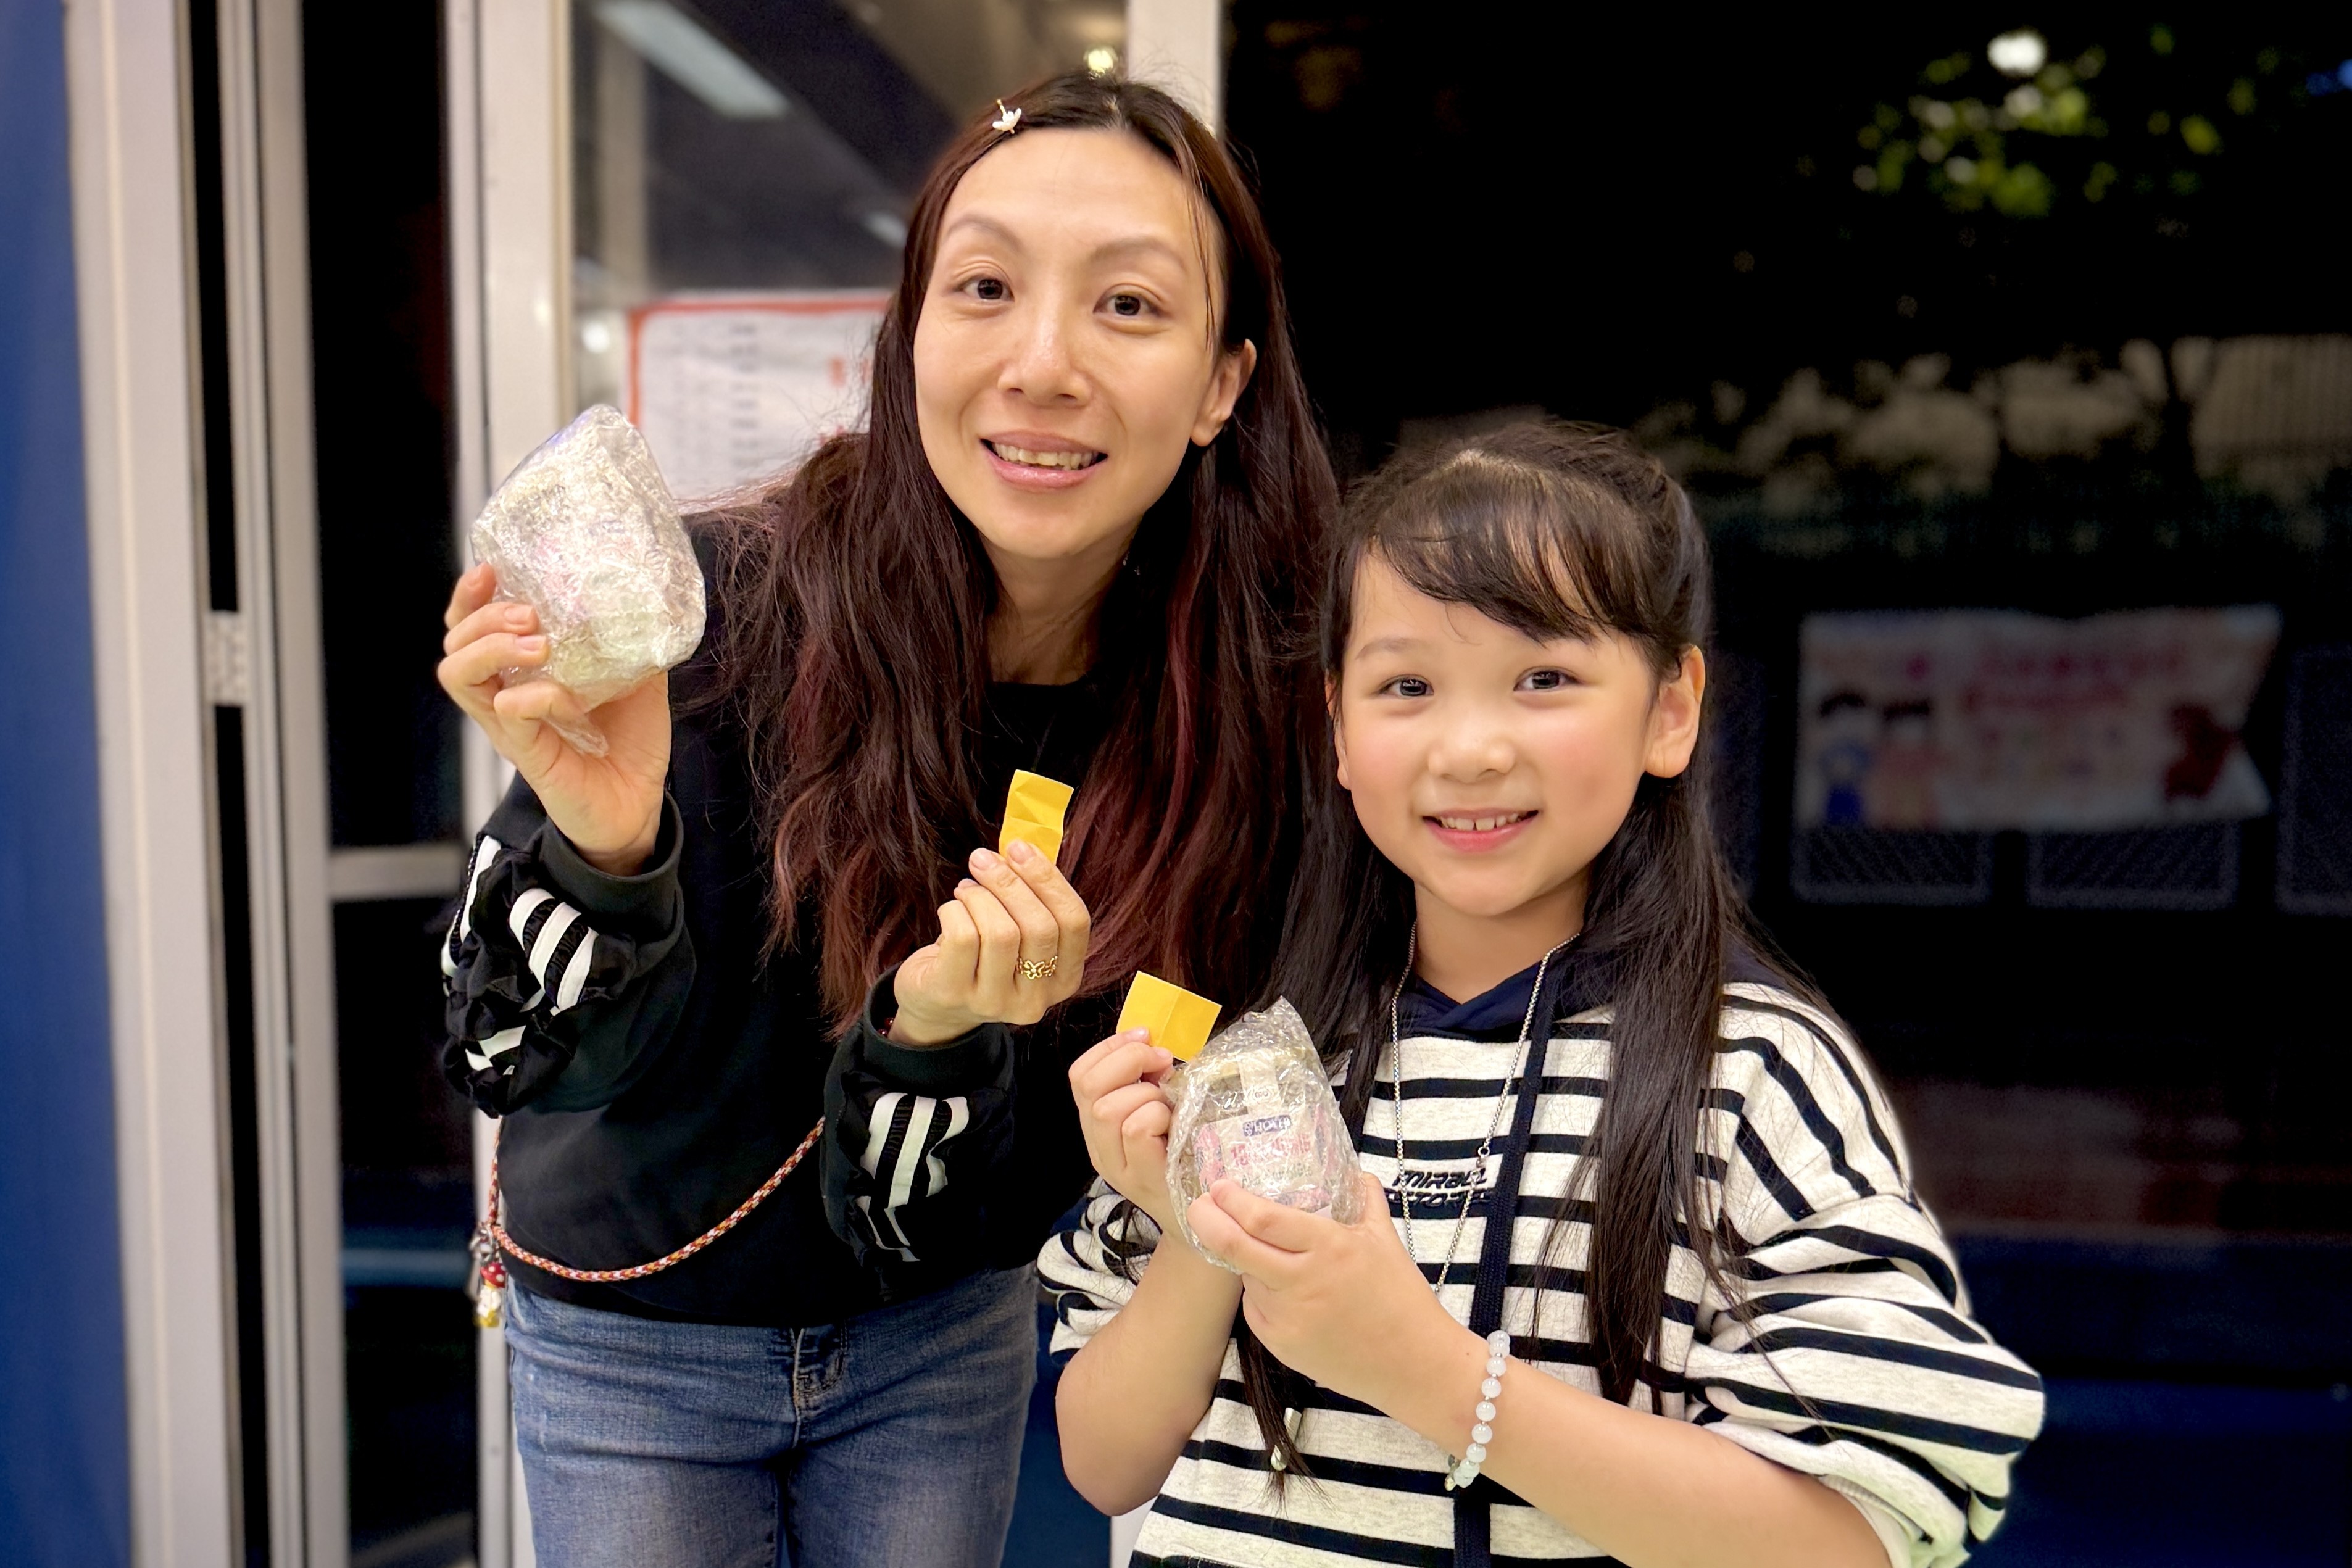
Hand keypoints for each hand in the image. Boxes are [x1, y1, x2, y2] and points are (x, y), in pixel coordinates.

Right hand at [438, 563, 669, 873]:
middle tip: (528, 612)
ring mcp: (510, 727)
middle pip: (454, 643)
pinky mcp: (528, 754)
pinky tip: (566, 697)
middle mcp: (503, 697)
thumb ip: (632, 643)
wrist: (640, 805)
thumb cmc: (628, 743)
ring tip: (536, 644)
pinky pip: (510, 714)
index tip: (491, 570)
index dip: (470, 597)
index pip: (470, 627)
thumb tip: (644, 601)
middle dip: (483, 616)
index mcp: (520, 674)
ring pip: (459, 675)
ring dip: (492, 648)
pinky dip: (535, 695)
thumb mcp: (637, 680)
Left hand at [889, 840, 1090, 1045]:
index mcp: (1064, 979)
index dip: (1049, 879)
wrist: (935, 1003)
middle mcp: (1036, 999)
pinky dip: (953, 910)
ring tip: (966, 890)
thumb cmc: (982, 955)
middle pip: (1039, 927)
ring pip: (1001, 932)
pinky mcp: (954, 996)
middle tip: (982, 859)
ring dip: (979, 896)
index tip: (1020, 847)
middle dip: (1009, 882)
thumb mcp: (1017, 932)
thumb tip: (1021, 849)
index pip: (1075, 923)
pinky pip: (962, 937)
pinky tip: (951, 911)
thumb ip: (1030, 896)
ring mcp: (995, 1003)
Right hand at [1067, 1028, 1178, 1229]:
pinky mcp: (1143, 1178)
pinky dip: (1159, 1115)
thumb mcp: (1159, 1113)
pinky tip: (1175, 1125)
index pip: (1080, 1074)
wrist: (1199, 1216)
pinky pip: (1138, 1128)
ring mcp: (1118, 1166)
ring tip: (1169, 1105)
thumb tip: (1154, 1044)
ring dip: (1148, 1093)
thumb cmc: (1183, 1157)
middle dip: (1128, 1059)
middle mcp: (1099, 1147)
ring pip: (1109, 1108)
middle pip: (1089, 1086)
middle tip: (1162, 1062)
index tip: (1145, 1036)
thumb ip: (1147, 1083)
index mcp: (1097, 1126)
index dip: (1110, 1046)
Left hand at [1185, 1172, 1467, 1411]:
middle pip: (1233, 1246)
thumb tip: (1352, 1171)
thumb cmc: (1402, 1298)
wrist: (1414, 1365)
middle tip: (1199, 1206)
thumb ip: (1365, 1199)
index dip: (1231, 1199)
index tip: (1219, 1186)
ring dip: (1244, 1260)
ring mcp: (1288, 1318)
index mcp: (1329, 1247)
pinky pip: (1255, 1309)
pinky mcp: (1281, 1346)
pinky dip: (1260, 1293)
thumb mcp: (1386, 1239)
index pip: (1262, 1217)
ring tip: (1263, 1253)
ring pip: (1245, 1277)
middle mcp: (1302, 1282)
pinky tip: (1284, 1292)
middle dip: (1206, 1220)